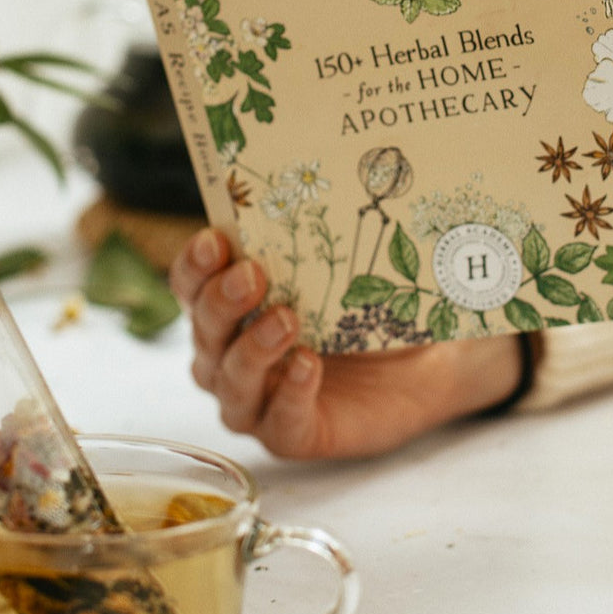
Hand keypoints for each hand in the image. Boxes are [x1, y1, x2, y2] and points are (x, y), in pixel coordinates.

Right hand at [170, 229, 523, 459]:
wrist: (421, 360)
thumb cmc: (366, 306)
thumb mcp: (341, 268)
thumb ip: (315, 239)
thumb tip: (322, 179)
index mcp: (230, 307)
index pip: (190, 286)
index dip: (194, 265)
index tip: (215, 239)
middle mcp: (229, 356)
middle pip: (205, 332)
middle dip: (223, 302)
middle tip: (253, 275)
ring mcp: (257, 400)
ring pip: (231, 383)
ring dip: (254, 350)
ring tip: (287, 320)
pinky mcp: (293, 434)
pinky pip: (278, 424)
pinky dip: (289, 395)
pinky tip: (307, 367)